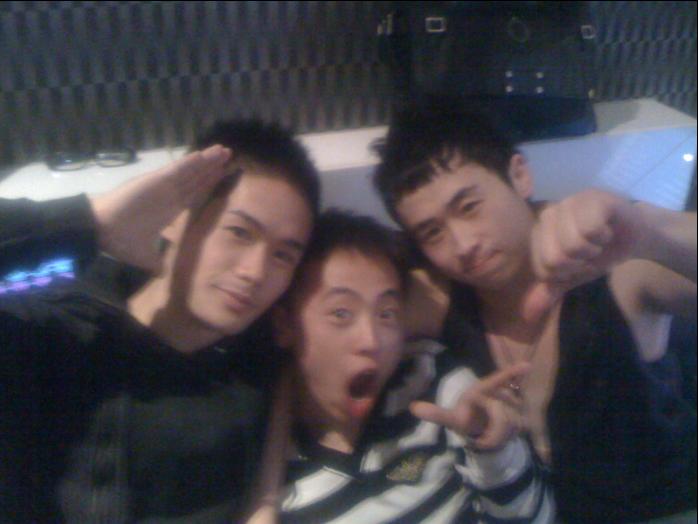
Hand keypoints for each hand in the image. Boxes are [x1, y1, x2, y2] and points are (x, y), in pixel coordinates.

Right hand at [90, 145, 231, 271]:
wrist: (100, 231)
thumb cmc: (120, 240)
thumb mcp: (145, 256)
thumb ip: (156, 262)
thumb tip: (160, 275)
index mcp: (168, 209)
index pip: (194, 194)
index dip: (208, 184)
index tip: (221, 176)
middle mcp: (169, 195)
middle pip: (196, 179)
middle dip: (212, 168)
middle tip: (229, 156)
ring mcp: (163, 186)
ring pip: (190, 171)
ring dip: (207, 161)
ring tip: (224, 150)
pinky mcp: (155, 180)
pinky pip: (177, 169)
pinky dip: (191, 162)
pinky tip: (205, 154)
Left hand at [410, 363, 528, 449]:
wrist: (481, 432)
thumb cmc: (466, 418)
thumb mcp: (451, 419)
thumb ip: (436, 414)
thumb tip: (413, 407)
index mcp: (482, 390)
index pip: (498, 379)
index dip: (512, 373)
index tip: (527, 365)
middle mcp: (500, 394)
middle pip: (501, 415)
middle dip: (492, 430)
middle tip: (482, 434)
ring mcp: (514, 405)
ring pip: (511, 424)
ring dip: (498, 436)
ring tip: (489, 433)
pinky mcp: (523, 416)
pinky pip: (518, 430)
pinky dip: (506, 438)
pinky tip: (501, 435)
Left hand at [523, 190, 645, 321]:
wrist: (633, 236)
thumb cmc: (599, 253)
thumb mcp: (572, 276)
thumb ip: (549, 292)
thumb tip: (527, 316)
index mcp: (538, 233)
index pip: (543, 269)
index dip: (567, 273)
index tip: (579, 262)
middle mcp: (548, 215)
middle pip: (555, 259)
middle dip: (580, 263)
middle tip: (590, 251)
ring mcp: (568, 203)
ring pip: (572, 245)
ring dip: (594, 249)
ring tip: (599, 240)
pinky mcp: (591, 197)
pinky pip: (590, 229)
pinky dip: (604, 236)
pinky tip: (607, 228)